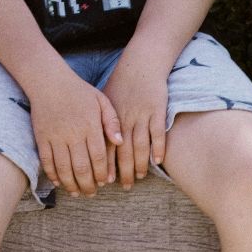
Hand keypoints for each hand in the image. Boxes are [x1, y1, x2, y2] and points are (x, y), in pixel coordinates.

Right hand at [28, 72, 122, 198]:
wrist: (49, 82)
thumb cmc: (79, 92)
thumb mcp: (101, 101)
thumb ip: (112, 121)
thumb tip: (120, 142)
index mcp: (90, 125)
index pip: (98, 156)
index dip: (101, 173)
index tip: (104, 182)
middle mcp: (73, 133)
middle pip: (81, 167)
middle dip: (87, 184)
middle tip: (91, 193)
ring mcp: (55, 137)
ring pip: (63, 168)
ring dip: (71, 184)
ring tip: (77, 192)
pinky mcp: (41, 138)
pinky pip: (47, 161)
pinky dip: (53, 174)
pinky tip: (59, 182)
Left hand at [105, 61, 168, 188]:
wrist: (141, 64)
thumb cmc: (121, 84)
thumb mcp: (105, 100)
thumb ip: (101, 123)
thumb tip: (93, 145)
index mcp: (110, 118)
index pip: (106, 147)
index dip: (106, 165)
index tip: (106, 181)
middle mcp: (124, 118)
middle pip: (123, 151)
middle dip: (124, 171)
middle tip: (126, 187)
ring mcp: (142, 115)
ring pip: (140, 145)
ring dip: (140, 164)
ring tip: (140, 177)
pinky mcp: (157, 110)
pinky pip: (158, 134)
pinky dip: (158, 148)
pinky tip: (157, 161)